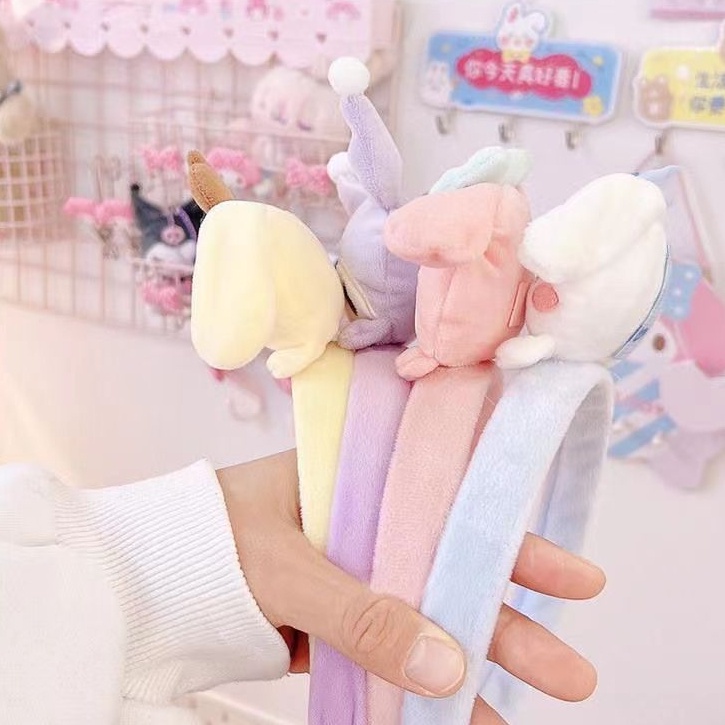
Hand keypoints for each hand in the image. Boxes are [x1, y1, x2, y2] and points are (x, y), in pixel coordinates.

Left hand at [218, 451, 604, 723]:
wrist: (142, 585)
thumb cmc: (208, 543)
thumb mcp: (287, 567)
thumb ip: (362, 611)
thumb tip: (451, 665)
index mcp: (357, 484)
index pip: (451, 504)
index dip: (513, 539)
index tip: (575, 577)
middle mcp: (365, 527)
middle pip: (451, 572)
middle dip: (510, 618)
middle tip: (571, 667)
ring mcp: (352, 578)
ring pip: (425, 618)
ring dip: (473, 663)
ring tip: (531, 708)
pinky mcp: (332, 626)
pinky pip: (386, 654)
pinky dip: (417, 687)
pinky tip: (457, 717)